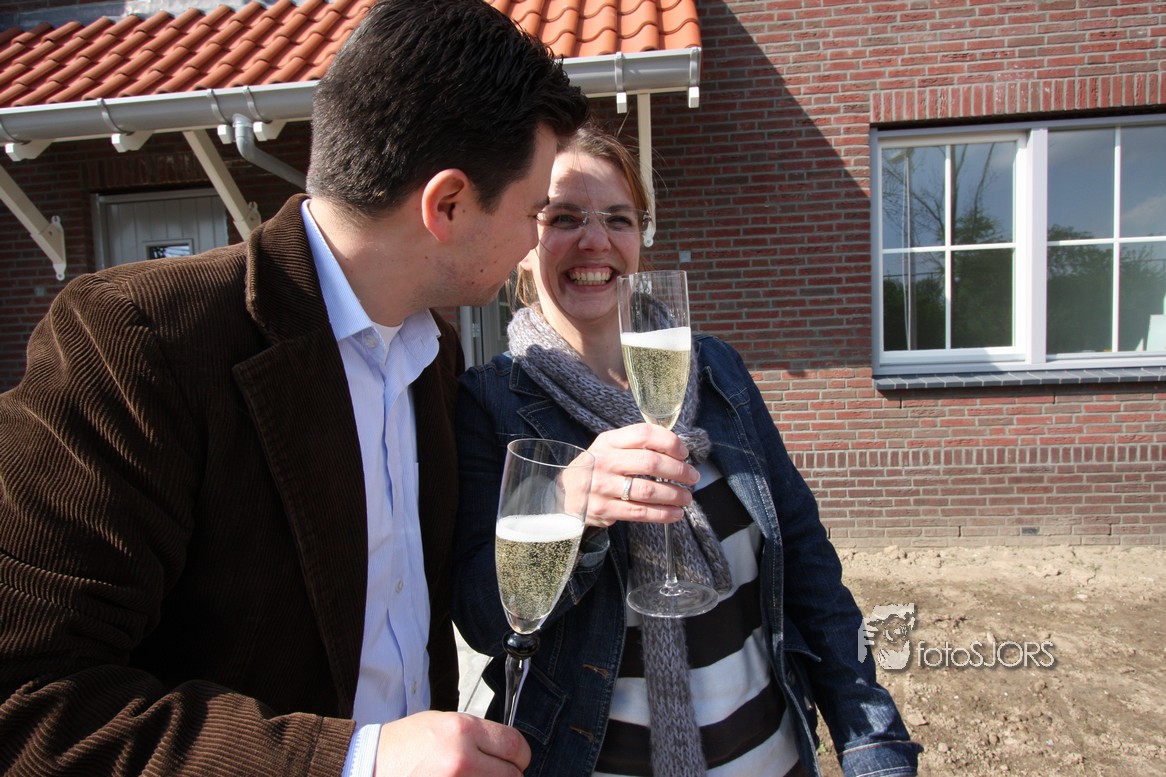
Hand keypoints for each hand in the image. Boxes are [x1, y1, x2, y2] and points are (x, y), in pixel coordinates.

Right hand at [374, 711, 529, 776]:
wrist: (371, 766)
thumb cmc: (403, 746)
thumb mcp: (442, 723)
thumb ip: (477, 735)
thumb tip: (507, 750)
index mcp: (463, 730)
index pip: (516, 746)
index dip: (520, 756)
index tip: (516, 760)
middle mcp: (462, 759)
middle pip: (512, 776)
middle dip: (507, 775)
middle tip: (493, 773)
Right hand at [584, 423, 698, 527]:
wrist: (564, 494)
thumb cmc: (596, 468)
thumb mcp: (608, 448)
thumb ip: (636, 445)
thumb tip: (676, 450)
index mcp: (608, 441)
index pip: (643, 434)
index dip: (669, 442)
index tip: (684, 453)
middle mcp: (604, 462)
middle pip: (650, 462)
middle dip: (678, 471)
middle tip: (692, 477)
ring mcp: (602, 487)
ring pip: (647, 490)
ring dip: (674, 495)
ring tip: (686, 497)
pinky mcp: (603, 510)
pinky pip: (639, 513)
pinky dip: (662, 514)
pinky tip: (675, 513)